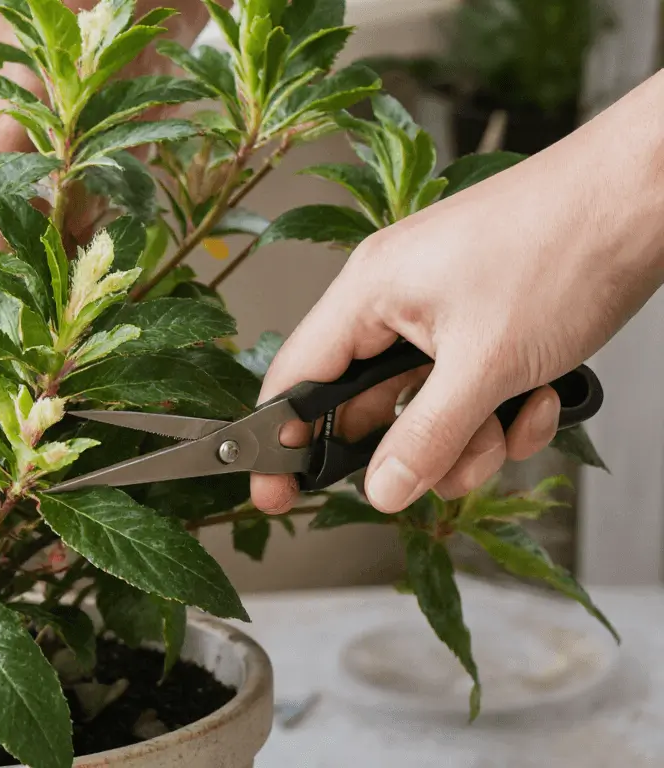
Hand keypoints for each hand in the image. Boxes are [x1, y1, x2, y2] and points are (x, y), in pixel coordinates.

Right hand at [250, 72, 663, 514]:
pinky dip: (506, 410)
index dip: (279, 442)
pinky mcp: (486, 319)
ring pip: (427, 406)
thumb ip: (424, 438)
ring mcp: (443, 310)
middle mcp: (395, 298)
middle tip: (447, 468)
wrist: (647, 195)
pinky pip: (471, 388)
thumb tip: (380, 491)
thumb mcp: (486, 367)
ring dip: (472, 435)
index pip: (295, 378)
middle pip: (368, 404)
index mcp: (368, 292)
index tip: (274, 494)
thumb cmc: (562, 246)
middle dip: (415, 447)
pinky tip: (544, 397)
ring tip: (514, 423)